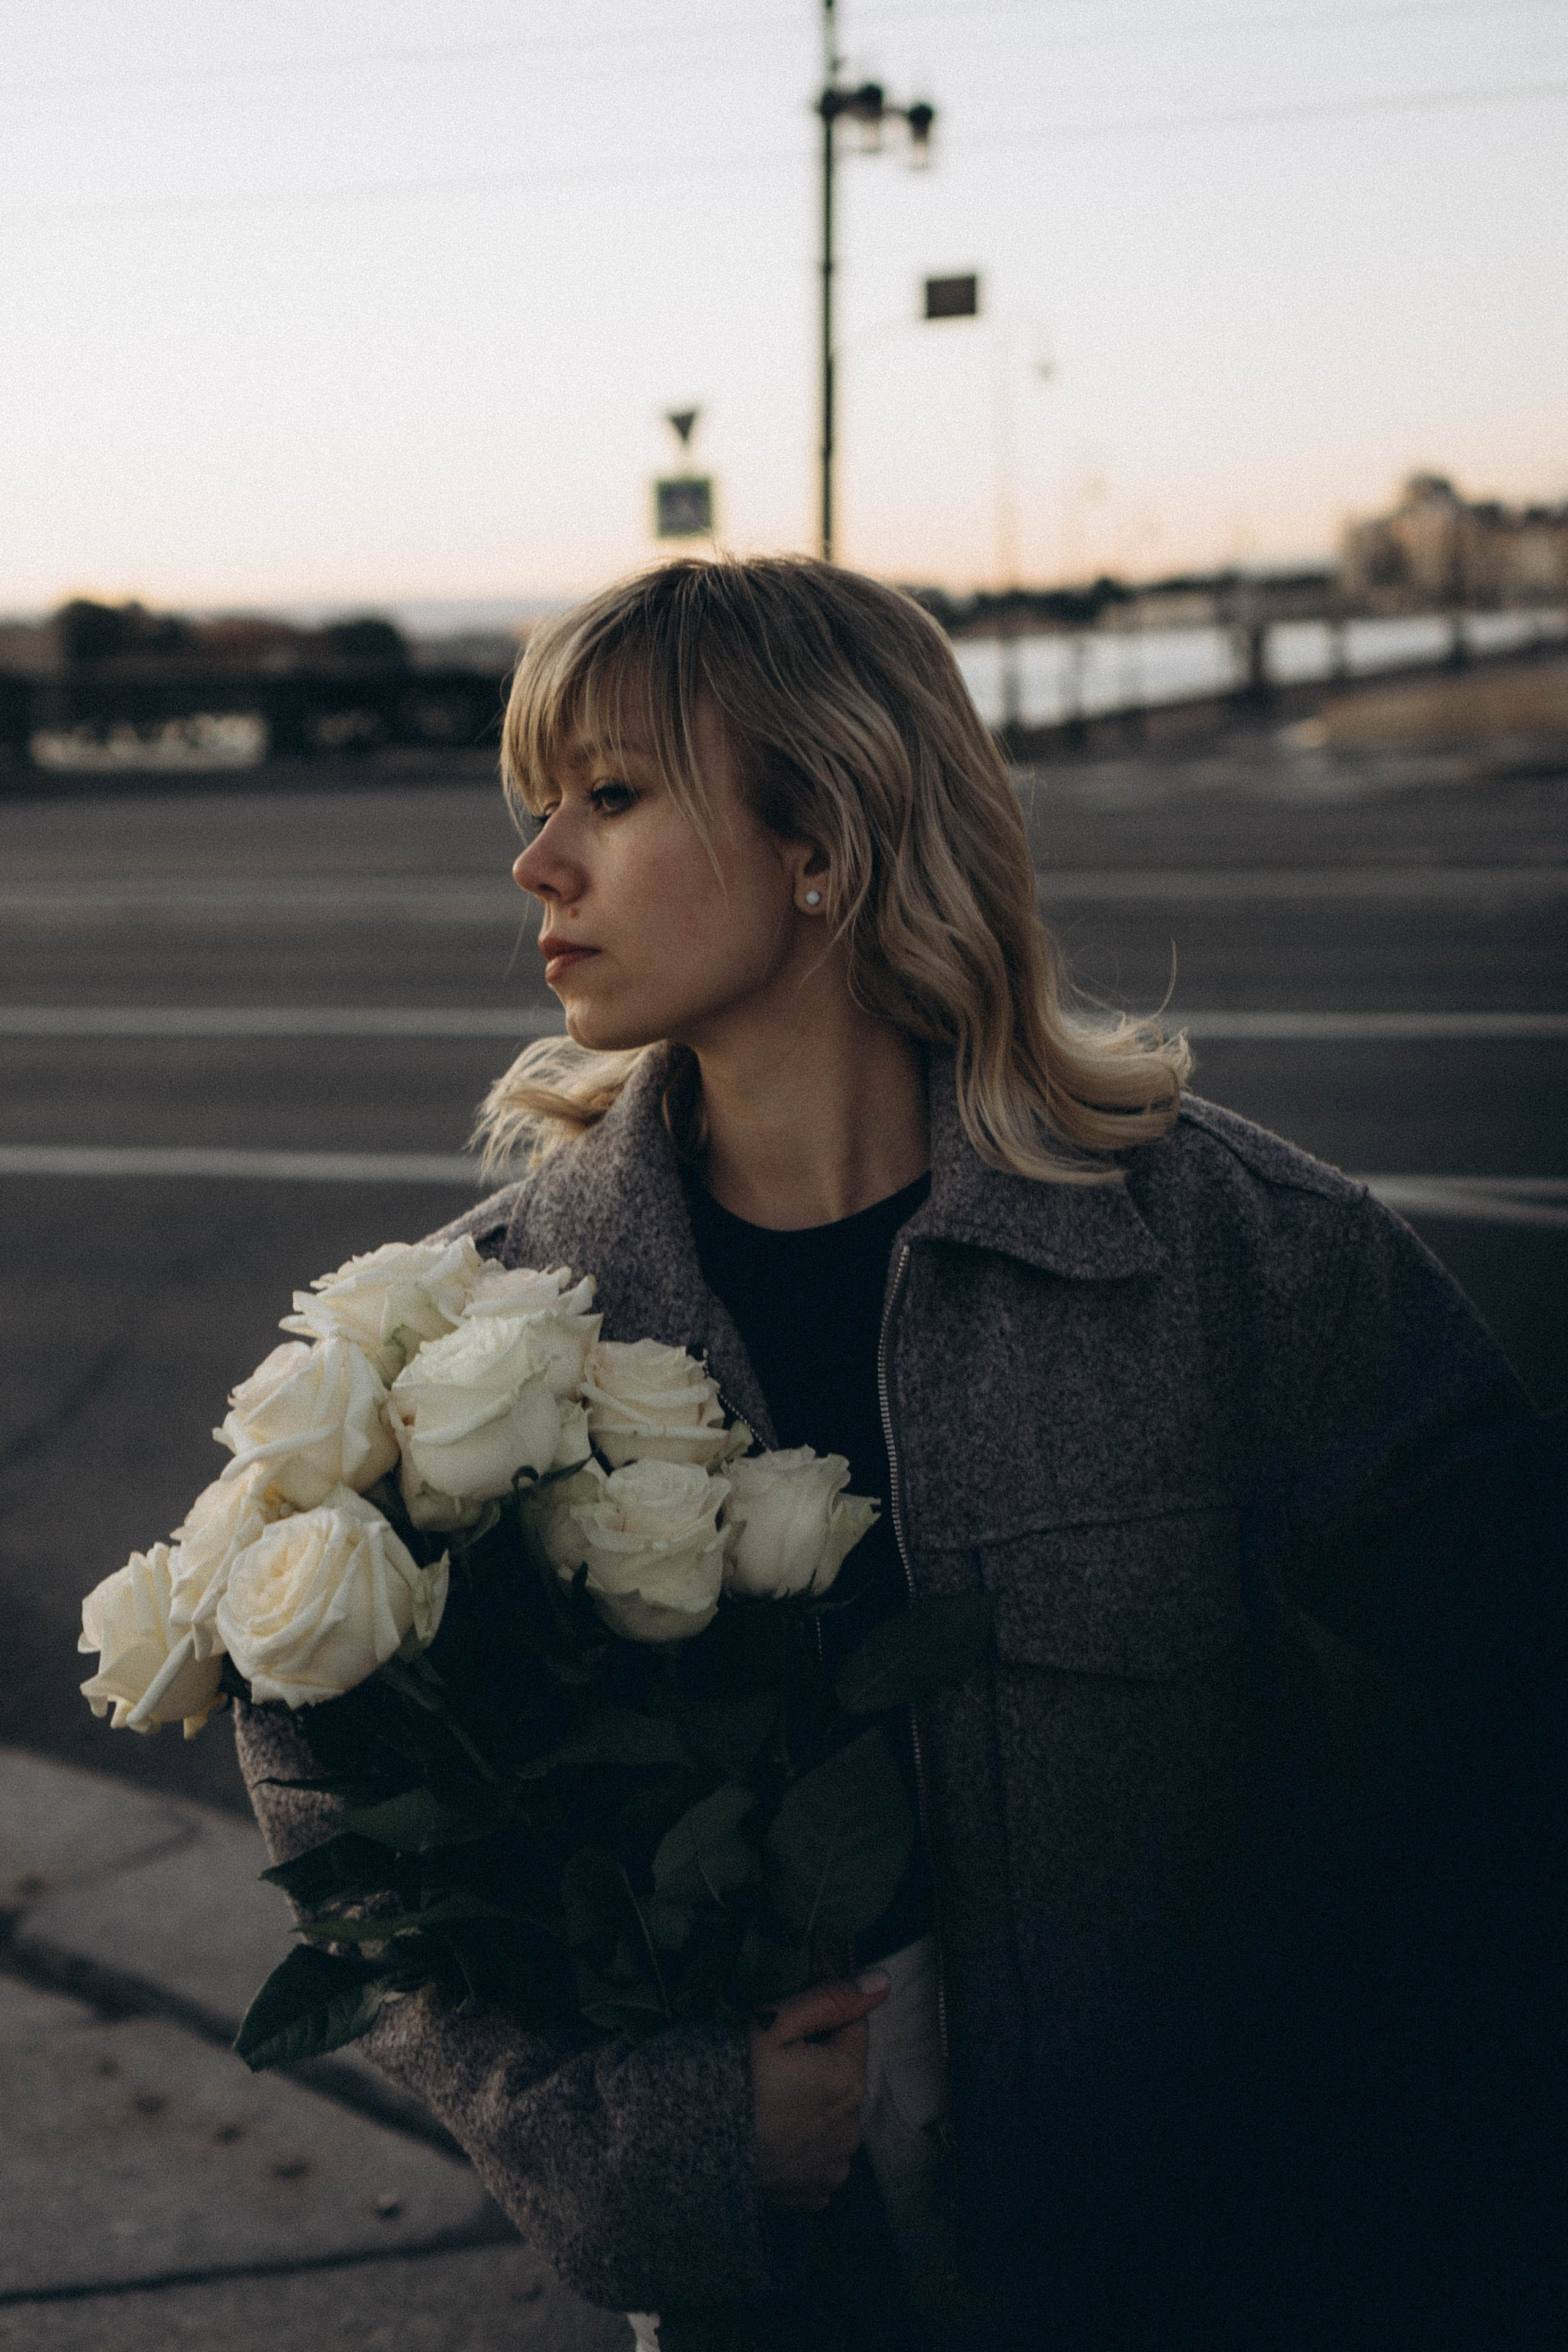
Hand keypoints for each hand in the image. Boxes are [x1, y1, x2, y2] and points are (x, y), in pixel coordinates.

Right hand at [749, 1972, 890, 2210]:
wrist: (688, 2145)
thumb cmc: (730, 2077)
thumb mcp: (774, 2023)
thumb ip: (831, 2001)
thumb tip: (881, 1981)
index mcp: (847, 2080)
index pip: (853, 2029)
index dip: (823, 2019)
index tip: (790, 2025)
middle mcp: (851, 2128)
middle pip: (842, 2077)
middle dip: (817, 2066)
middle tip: (770, 2068)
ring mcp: (832, 2166)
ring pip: (831, 2117)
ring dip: (811, 2107)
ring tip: (766, 2105)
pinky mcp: (814, 2195)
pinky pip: (817, 2157)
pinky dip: (800, 2146)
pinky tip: (770, 2137)